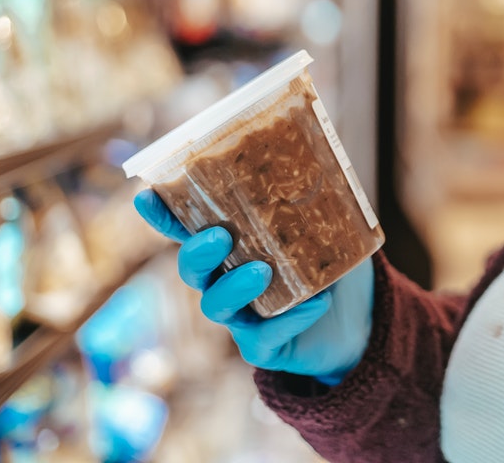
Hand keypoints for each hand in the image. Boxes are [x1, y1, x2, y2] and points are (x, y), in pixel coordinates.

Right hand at [134, 189, 373, 384]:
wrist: (357, 318)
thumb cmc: (331, 261)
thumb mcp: (329, 222)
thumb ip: (316, 198)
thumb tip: (320, 158)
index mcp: (231, 243)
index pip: (188, 227)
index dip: (164, 214)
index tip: (146, 196)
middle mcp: (224, 279)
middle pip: (191, 269)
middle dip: (197, 253)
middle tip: (220, 237)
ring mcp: (240, 315)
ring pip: (216, 305)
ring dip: (234, 287)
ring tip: (263, 272)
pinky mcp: (262, 346)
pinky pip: (264, 337)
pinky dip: (290, 319)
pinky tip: (317, 303)